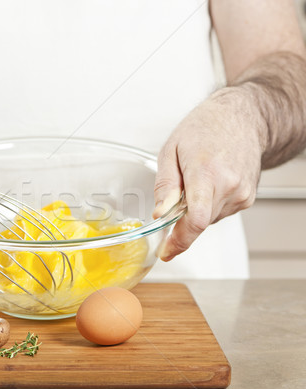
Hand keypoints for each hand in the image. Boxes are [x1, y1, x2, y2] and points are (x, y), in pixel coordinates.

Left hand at [152, 88, 263, 260]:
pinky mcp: (247, 198)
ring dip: (196, 210)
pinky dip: (208, 205)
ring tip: (197, 179)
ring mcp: (241, 194)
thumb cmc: (205, 128)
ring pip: (209, 219)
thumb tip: (160, 212)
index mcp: (206, 173)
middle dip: (181, 220)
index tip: (167, 251)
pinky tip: (210, 183)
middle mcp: (229, 186)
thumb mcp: (171, 150)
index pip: (195, 220)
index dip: (179, 241)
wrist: (241, 118)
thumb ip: (164, 185)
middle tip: (175, 198)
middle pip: (199, 223)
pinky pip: (220, 213)